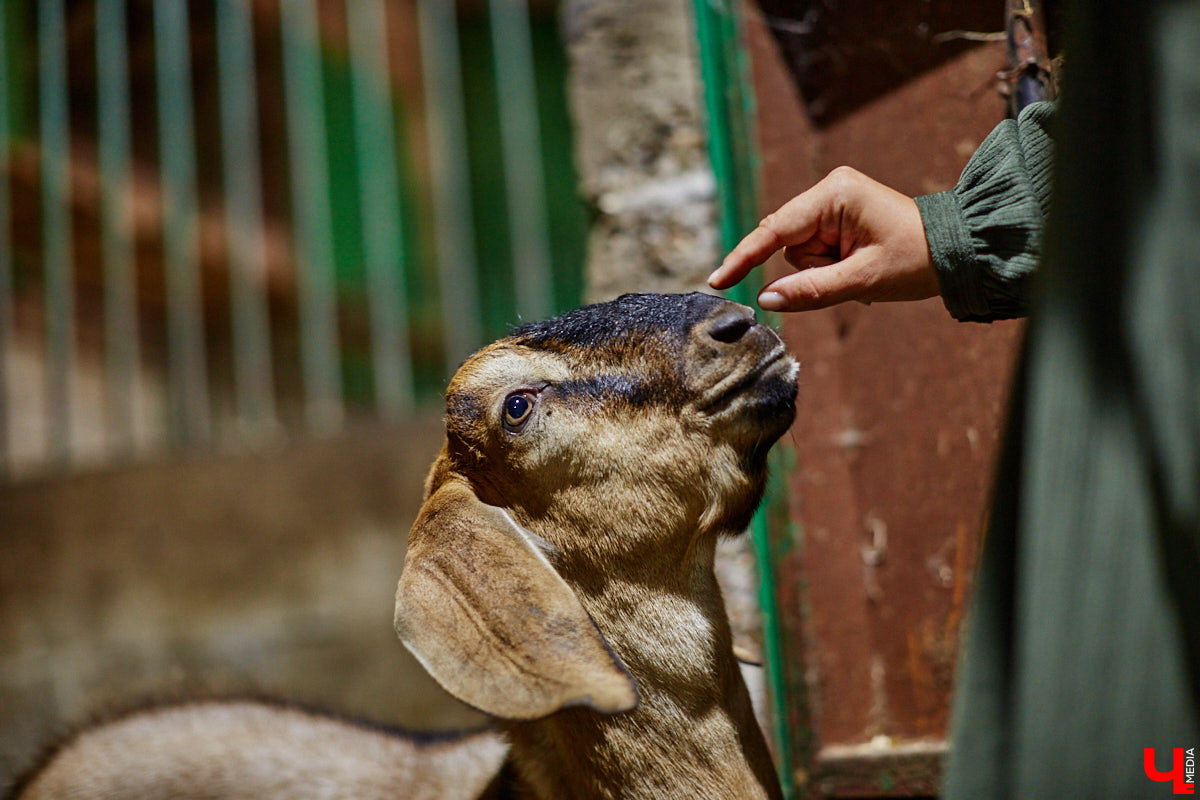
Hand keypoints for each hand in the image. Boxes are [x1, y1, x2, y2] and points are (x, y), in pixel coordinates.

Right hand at [707, 167, 939, 311]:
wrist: (958, 252)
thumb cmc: (917, 260)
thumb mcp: (862, 281)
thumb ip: (810, 290)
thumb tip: (765, 299)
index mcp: (835, 194)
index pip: (774, 230)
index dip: (744, 257)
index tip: (716, 281)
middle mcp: (829, 191)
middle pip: (786, 243)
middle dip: (811, 269)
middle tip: (850, 276)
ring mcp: (833, 203)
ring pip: (798, 252)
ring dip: (822, 270)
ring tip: (861, 270)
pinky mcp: (838, 217)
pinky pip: (813, 252)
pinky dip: (828, 267)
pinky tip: (857, 266)